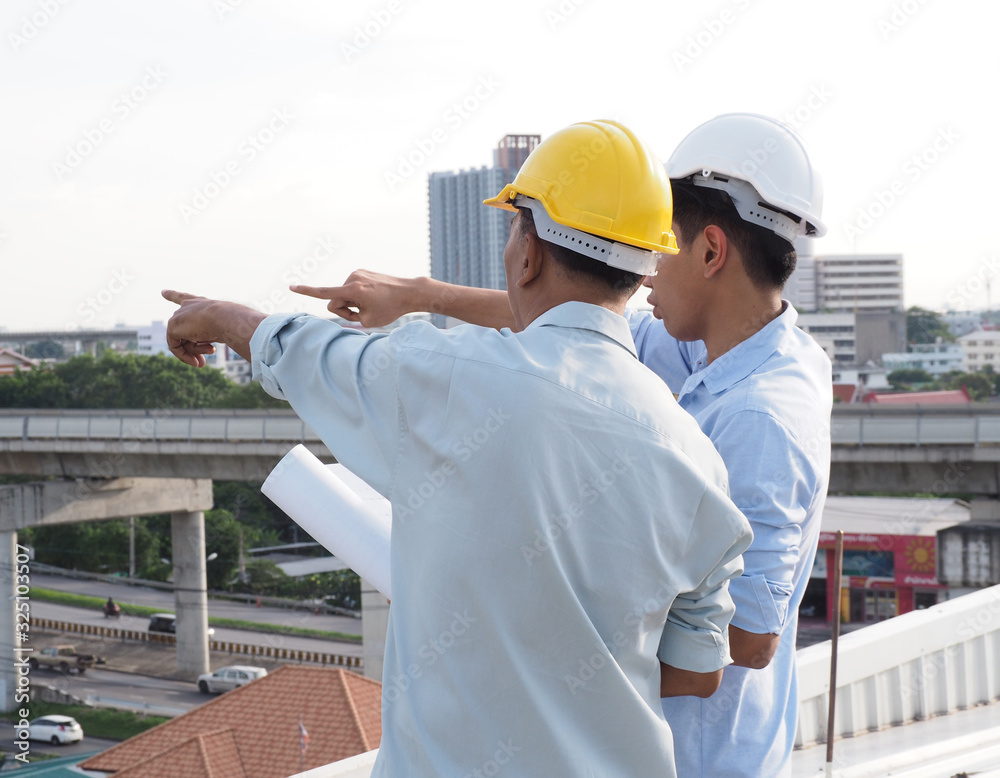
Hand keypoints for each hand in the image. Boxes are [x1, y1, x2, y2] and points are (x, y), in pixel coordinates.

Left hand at [161, 290, 264, 366]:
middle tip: (203, 363)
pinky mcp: (173, 326)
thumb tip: (244, 343)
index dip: (173, 294)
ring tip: (206, 359)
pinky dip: (185, 357)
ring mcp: (179, 316)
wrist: (227, 318)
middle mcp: (188, 307)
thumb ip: (225, 334)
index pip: (185, 298)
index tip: (162, 291)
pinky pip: (175, 347)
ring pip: (182, 341)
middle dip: (195, 348)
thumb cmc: (235, 321)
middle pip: (185, 331)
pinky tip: (198, 361)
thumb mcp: (231, 326)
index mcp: (202, 303)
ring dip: (195, 352)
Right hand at [290, 269, 421, 327]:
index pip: (324, 293)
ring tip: (372, 303)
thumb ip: (349, 316)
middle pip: (335, 300)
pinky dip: (358, 295)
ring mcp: (357, 273)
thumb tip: (341, 306)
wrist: (409, 292)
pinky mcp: (362, 272)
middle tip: (363, 313)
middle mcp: (352, 278)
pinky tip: (373, 296)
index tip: (291, 287)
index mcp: (353, 290)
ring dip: (353, 302)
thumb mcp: (367, 321)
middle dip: (344, 309)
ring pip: (344, 294)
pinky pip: (352, 288)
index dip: (306, 292)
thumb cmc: (390, 309)